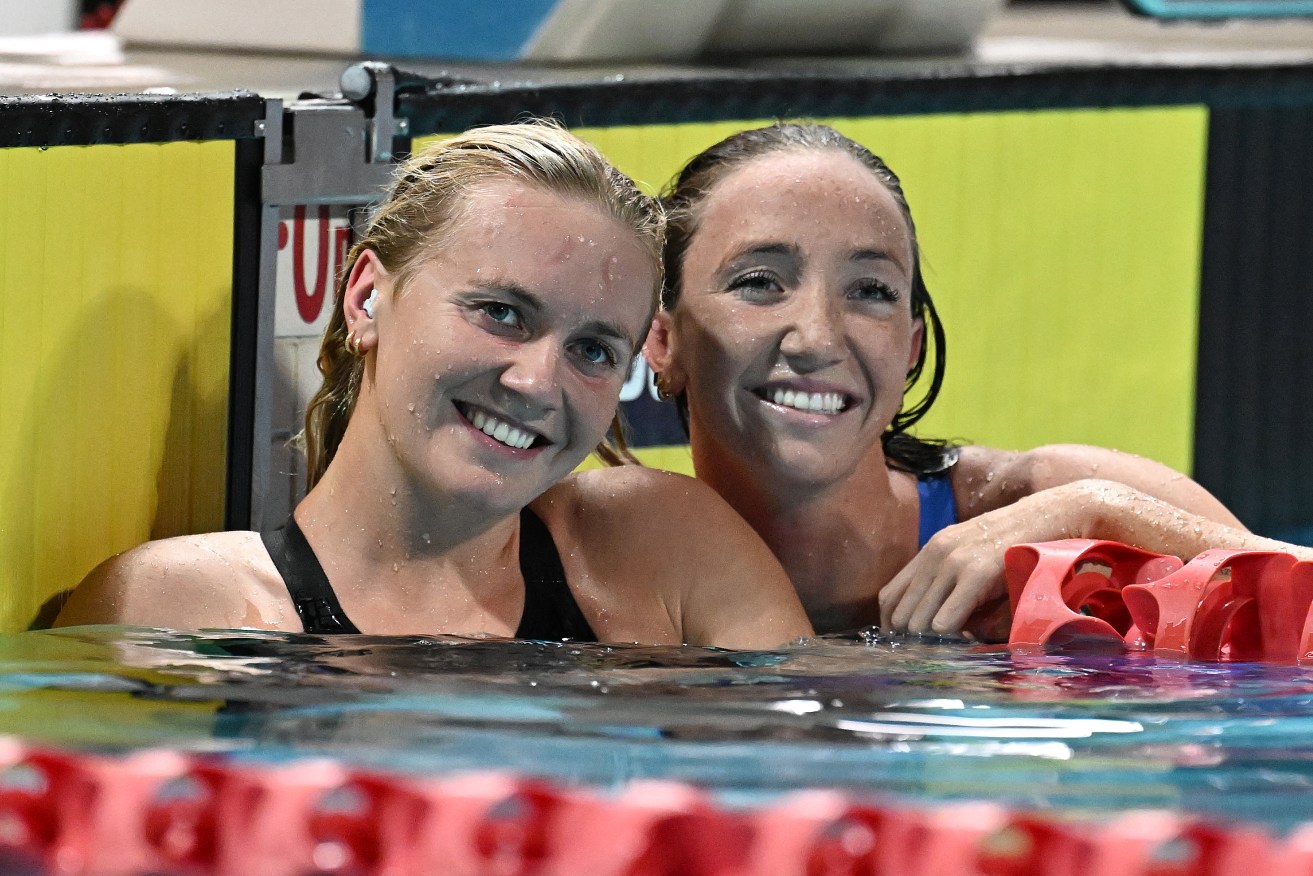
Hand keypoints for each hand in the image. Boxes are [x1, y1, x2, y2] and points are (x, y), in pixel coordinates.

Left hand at [878, 491, 1074, 639]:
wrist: (1054, 515)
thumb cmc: (1018, 545)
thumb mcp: (975, 560)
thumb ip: (952, 588)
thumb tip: (935, 630)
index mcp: (930, 551)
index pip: (889, 596)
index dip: (893, 625)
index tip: (908, 643)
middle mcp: (935, 554)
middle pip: (899, 613)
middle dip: (911, 638)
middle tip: (932, 651)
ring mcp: (953, 562)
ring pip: (918, 621)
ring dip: (931, 640)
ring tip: (952, 646)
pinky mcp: (977, 574)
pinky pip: (945, 620)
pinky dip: (949, 637)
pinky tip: (964, 639)